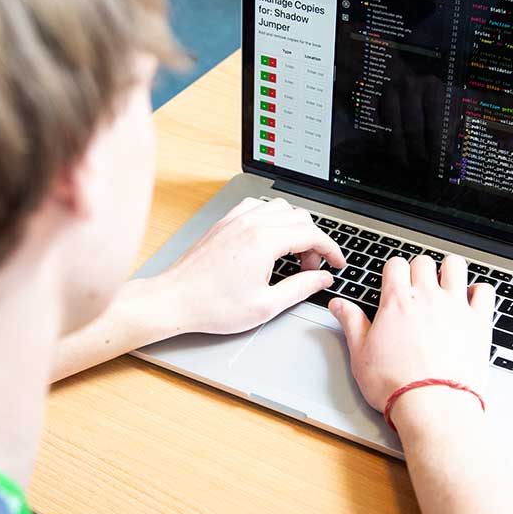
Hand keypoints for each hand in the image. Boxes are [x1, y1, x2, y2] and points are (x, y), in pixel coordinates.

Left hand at [156, 197, 346, 334]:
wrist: (175, 299)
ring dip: (293, 228)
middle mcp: (250, 223)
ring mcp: (235, 219)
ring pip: (280, 208)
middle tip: (310, 269)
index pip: (312, 233)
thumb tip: (322, 279)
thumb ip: (301, 288)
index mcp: (264, 240)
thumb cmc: (213, 305)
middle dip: (313, 241)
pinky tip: (268, 242)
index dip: (331, 249)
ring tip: (290, 256)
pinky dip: (271, 220)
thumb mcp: (266, 305)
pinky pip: (257, 208)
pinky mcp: (224, 222)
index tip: (336, 263)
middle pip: (300, 217)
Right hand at [327, 254, 493, 429]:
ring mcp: (455, 307)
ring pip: (455, 265)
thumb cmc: (396, 384)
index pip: (395, 265)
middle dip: (419, 270)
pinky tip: (471, 301)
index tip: (394, 282)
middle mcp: (427, 297)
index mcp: (397, 302)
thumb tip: (338, 305)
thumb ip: (351, 323)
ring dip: (449, 270)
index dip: (393, 271)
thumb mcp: (361, 354)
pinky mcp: (479, 322)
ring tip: (445, 284)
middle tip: (417, 287)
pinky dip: (479, 291)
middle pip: (424, 261)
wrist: (432, 405)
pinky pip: (485, 291)